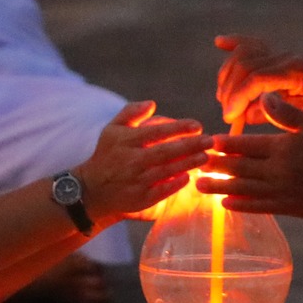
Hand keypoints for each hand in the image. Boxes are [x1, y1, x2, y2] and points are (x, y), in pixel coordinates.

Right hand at [75, 101, 211, 223]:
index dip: (179, 128)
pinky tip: (188, 177)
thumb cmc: (106, 155)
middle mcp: (132, 160)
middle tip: (210, 140)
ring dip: (188, 163)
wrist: (92, 190)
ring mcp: (137, 181)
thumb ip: (131, 113)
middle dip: (191, 145)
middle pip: (166, 151)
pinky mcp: (140, 198)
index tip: (197, 126)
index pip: (157, 132)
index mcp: (127, 141)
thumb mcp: (112, 130)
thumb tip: (152, 104)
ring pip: (167, 171)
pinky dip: (176, 184)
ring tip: (205, 157)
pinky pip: (163, 191)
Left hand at [203, 96, 302, 216]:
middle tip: (193, 164)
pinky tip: (226, 203)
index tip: (207, 142)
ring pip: (244, 189)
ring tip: (198, 185)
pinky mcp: (291, 208)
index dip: (223, 145)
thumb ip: (287, 113)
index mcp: (283, 148)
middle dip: (214, 166)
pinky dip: (240, 205)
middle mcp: (279, 172)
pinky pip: (259, 207)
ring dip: (219, 187)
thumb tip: (264, 94)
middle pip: (238, 168)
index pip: (245, 145)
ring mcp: (284, 193)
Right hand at [214, 34, 302, 129]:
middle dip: (231, 91)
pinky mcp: (275, 55)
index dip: (239, 96)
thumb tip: (245, 114)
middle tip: (228, 115)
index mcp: (296, 71)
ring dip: (228, 76)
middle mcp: (285, 57)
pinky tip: (220, 42)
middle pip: (245, 66)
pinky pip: (251, 44)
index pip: (257, 78)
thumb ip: (277, 113)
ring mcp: (280, 53)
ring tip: (225, 99)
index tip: (229, 116)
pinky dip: (234, 43)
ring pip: (243, 56)